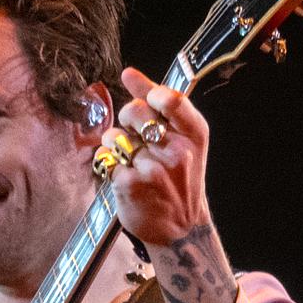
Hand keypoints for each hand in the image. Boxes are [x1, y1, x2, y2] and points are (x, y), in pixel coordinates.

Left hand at [102, 67, 210, 245]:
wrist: (180, 229)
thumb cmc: (180, 181)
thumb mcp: (185, 143)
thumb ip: (161, 108)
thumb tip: (129, 73)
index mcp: (194, 136)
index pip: (171, 99)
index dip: (151, 93)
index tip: (147, 101)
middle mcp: (176, 152)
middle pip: (136, 112)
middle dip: (127, 117)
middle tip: (134, 134)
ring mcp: (153, 169)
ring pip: (116, 137)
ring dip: (114, 143)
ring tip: (128, 158)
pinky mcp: (130, 185)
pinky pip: (107, 160)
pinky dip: (109, 165)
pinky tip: (122, 174)